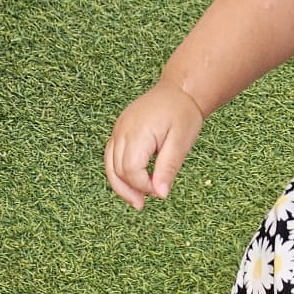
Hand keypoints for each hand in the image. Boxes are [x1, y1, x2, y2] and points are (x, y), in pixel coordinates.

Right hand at [105, 80, 203, 209]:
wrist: (178, 91)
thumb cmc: (182, 114)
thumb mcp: (181, 142)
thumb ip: (169, 168)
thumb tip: (161, 194)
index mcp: (138, 132)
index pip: (131, 171)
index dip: (144, 186)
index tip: (161, 190)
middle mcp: (122, 130)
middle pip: (118, 171)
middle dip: (134, 189)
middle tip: (153, 197)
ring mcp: (118, 130)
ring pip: (110, 167)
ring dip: (122, 187)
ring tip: (138, 201)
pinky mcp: (119, 132)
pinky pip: (111, 158)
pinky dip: (120, 174)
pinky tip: (133, 184)